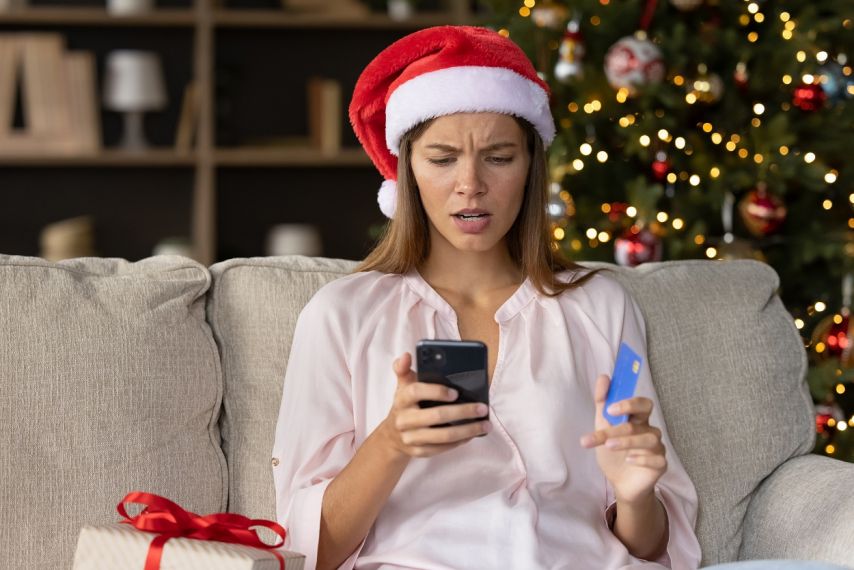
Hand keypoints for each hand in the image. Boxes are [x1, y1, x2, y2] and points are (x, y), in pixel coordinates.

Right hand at [380, 352, 490, 458]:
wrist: (391, 436)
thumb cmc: (405, 405)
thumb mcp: (403, 386)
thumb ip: (404, 369)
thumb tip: (406, 354)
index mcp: (402, 398)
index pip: (417, 391)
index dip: (436, 391)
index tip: (455, 392)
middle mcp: (404, 419)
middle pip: (436, 416)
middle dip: (463, 412)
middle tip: (482, 408)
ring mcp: (410, 437)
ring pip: (443, 436)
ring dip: (467, 430)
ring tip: (485, 424)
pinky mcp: (417, 452)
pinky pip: (442, 448)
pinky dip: (459, 442)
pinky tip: (472, 434)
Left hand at [579, 374, 665, 503]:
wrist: (620, 483)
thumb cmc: (613, 452)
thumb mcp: (603, 427)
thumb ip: (602, 403)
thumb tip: (603, 377)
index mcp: (637, 419)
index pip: (641, 403)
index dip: (628, 403)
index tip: (610, 408)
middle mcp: (649, 430)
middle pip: (644, 417)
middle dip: (624, 421)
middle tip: (607, 425)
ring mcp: (657, 448)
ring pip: (647, 439)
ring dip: (626, 441)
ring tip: (609, 446)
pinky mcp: (660, 465)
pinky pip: (656, 459)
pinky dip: (641, 458)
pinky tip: (628, 460)